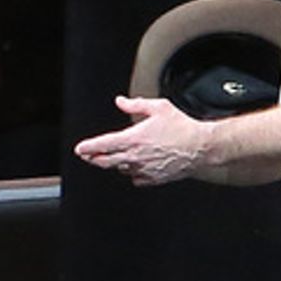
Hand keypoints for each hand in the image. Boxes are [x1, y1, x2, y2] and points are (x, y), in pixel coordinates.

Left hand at [74, 95, 207, 185]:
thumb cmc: (182, 127)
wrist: (200, 146)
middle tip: (89, 156)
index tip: (80, 149)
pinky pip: (135, 178)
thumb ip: (135, 105)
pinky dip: (132, 172)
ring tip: (117, 156)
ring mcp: (143, 170)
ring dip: (116, 163)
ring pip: (120, 169)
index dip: (88, 147)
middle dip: (94, 159)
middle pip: (106, 162)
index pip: (104, 145)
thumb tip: (120, 101)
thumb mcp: (158, 107)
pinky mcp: (153, 179)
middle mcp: (135, 156)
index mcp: (134, 138)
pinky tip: (137, 165)